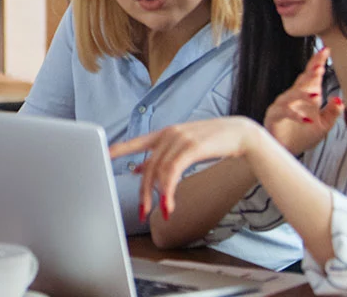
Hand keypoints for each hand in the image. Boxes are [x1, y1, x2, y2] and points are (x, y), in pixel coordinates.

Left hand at [108, 117, 265, 222]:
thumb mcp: (184, 146)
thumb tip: (138, 168)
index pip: (137, 142)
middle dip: (144, 192)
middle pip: (148, 166)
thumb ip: (163, 155)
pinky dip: (169, 190)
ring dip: (158, 196)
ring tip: (162, 212)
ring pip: (160, 172)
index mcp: (165, 133)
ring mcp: (180, 139)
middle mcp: (169, 134)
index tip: (104, 156)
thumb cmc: (214, 141)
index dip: (119, 149)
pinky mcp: (192, 147)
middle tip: (142, 212)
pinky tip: (170, 203)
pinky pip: (173, 172)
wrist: (242, 134)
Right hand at [263, 47, 343, 154]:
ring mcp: (281, 106)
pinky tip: (305, 119)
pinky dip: (294, 114)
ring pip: (290, 95)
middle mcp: (292, 97)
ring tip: (315, 96)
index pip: (311, 76)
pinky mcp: (273, 116)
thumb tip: (339, 98)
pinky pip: (282, 112)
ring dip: (302, 95)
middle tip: (320, 65)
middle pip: (301, 81)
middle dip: (310, 73)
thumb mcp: (324, 125)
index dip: (316, 63)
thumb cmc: (303, 136)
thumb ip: (332, 112)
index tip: (325, 50)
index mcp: (305, 96)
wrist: (287, 152)